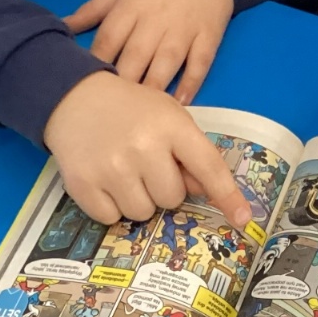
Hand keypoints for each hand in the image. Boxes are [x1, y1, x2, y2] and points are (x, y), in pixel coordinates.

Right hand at [43, 71, 251, 227]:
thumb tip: (205, 191)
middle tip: (147, 166)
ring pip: (143, 213)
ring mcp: (112, 167)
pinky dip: (111, 206)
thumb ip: (190, 152)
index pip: (208, 167)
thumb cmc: (131, 109)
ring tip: (125, 171)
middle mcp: (144, 147)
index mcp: (172, 126)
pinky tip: (105, 179)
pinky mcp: (83, 184)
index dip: (228, 196)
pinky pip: (111, 218)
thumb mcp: (168, 116)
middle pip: (172, 198)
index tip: (243, 219)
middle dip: (163, 188)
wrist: (75, 97)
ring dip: (138, 199)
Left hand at [64, 0, 233, 102]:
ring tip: (140, 116)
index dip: (95, 66)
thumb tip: (59, 27)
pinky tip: (179, 105)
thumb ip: (92, 9)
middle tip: (109, 114)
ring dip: (152, 91)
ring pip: (165, 65)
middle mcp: (155, 21)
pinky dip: (190, 85)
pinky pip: (199, 65)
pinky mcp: (209, 37)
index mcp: (130, 7)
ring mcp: (184, 31)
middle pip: (134, 58)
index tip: (84, 90)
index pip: (107, 41)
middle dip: (121, 86)